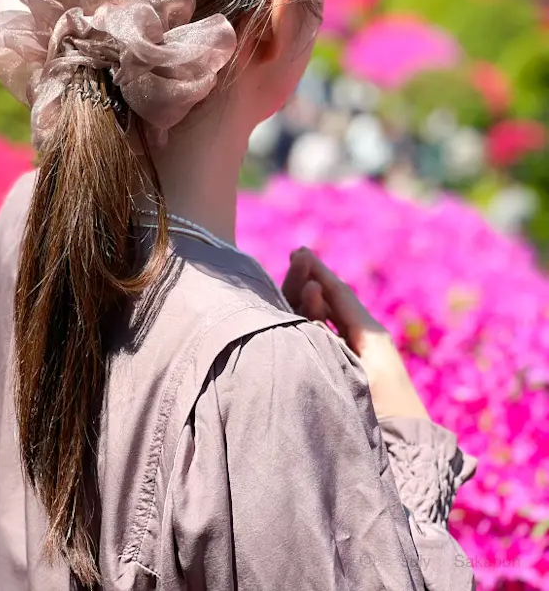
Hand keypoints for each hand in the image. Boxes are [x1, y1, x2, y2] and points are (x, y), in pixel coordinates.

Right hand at [283, 249, 430, 421]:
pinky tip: (298, 316)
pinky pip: (325, 338)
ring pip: (326, 319)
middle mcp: (361, 339)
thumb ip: (329, 333)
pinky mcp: (348, 373)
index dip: (318, 272)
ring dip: (309, 299)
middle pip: (331, 302)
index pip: (338, 294)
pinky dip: (311, 322)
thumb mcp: (358, 363)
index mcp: (368, 333)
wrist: (406, 449)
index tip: (300, 251)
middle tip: (295, 256)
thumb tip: (310, 294)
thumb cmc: (384, 406)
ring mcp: (354, 356)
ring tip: (297, 280)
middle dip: (311, 280)